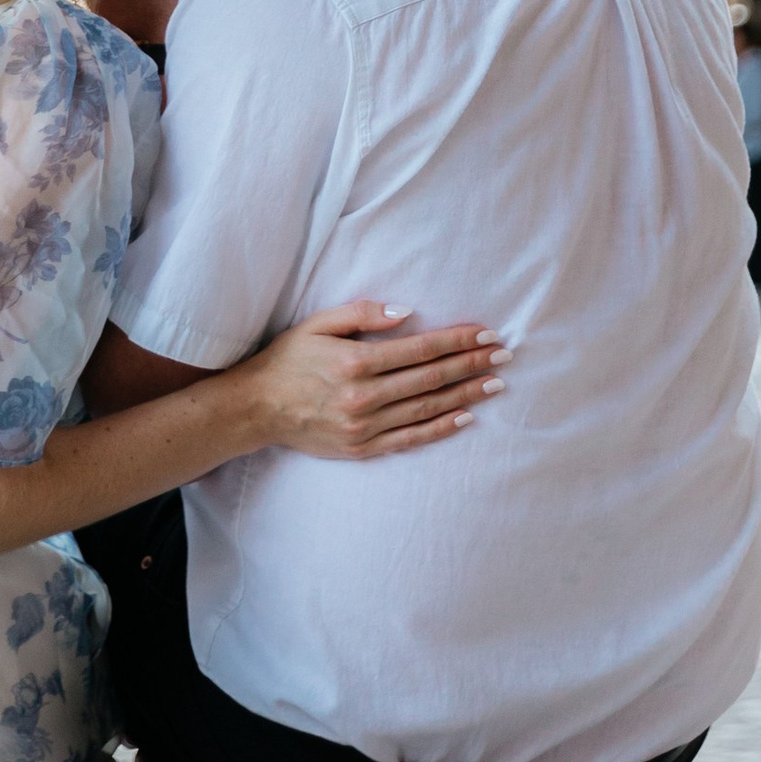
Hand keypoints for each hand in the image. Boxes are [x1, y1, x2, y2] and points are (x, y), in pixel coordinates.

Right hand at [241, 300, 503, 460]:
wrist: (257, 407)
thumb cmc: (288, 359)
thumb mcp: (318, 324)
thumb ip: (362, 314)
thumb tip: (407, 312)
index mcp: (354, 363)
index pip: (419, 350)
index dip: (456, 342)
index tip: (485, 335)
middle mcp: (363, 397)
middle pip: (429, 379)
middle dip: (470, 365)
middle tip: (504, 356)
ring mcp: (363, 428)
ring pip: (426, 410)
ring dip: (464, 395)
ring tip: (494, 384)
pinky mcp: (361, 449)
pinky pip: (409, 439)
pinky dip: (439, 429)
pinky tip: (465, 418)